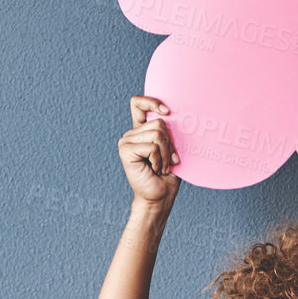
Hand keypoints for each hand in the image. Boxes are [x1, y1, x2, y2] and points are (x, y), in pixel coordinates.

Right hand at [117, 94, 181, 212]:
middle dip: (169, 143)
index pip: (138, 103)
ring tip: (161, 166)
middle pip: (158, 122)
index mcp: (141, 130)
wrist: (161, 196)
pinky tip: (155, 169)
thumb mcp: (172, 148)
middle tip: (168, 160)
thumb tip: (172, 117)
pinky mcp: (125, 151)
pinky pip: (152, 147)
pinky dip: (159, 160)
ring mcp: (126, 141)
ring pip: (157, 134)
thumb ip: (169, 132)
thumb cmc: (168, 174)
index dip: (152, 102)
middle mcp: (132, 133)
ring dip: (165, 154)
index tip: (167, 112)